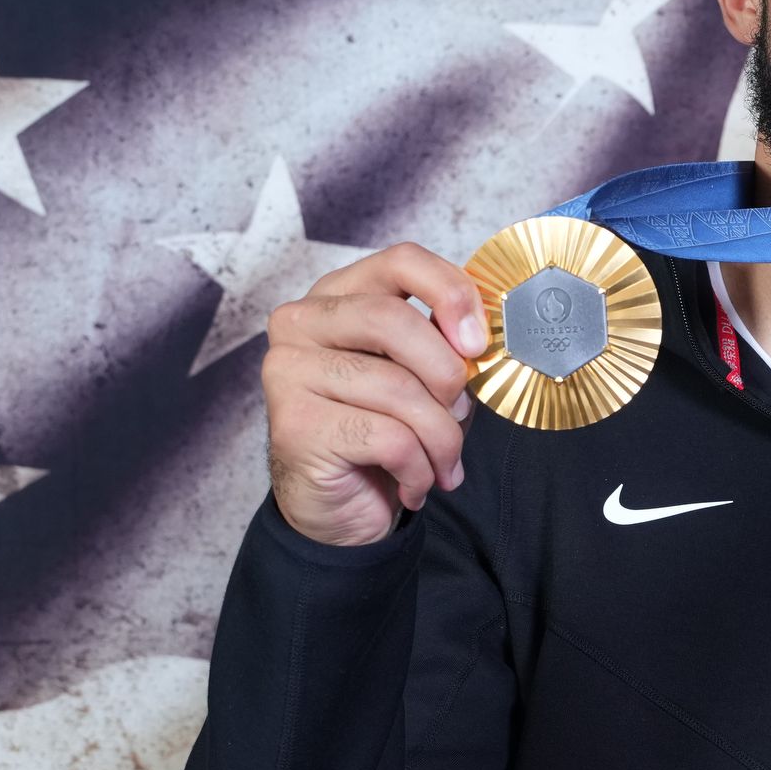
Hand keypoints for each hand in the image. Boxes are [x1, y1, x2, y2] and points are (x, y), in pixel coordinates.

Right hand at [260, 242, 486, 545]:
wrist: (340, 508)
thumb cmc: (384, 433)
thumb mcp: (424, 378)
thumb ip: (445, 345)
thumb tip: (481, 337)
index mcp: (339, 295)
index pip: (401, 261)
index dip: (451, 293)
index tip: (477, 343)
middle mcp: (302, 322)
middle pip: (393, 320)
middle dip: (446, 375)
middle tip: (459, 413)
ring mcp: (289, 370)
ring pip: (397, 388)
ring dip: (440, 438)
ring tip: (443, 464)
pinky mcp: (295, 423)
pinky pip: (388, 438)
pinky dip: (419, 469)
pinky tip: (413, 485)